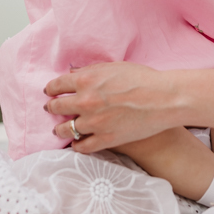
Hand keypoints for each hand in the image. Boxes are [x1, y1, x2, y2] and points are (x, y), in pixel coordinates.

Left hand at [47, 63, 177, 152]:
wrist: (164, 99)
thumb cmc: (143, 79)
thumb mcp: (114, 66)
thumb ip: (91, 70)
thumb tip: (74, 73)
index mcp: (86, 80)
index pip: (57, 85)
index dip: (51, 89)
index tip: (49, 92)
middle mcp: (85, 101)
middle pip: (57, 107)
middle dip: (52, 107)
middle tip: (51, 109)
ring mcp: (94, 123)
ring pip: (66, 129)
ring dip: (60, 129)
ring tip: (59, 130)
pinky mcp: (105, 139)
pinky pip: (82, 146)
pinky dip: (76, 145)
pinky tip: (77, 143)